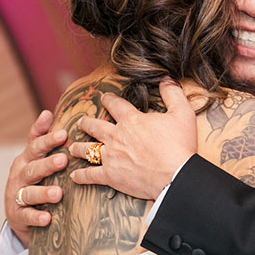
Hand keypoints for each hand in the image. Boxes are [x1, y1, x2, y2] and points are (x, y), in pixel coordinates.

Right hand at [4, 109, 68, 246]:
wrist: (18, 212)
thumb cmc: (33, 178)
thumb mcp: (35, 158)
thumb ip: (41, 137)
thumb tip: (47, 111)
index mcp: (26, 159)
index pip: (35, 147)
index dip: (47, 140)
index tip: (63, 133)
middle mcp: (19, 175)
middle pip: (33, 168)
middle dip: (47, 164)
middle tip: (63, 159)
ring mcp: (16, 195)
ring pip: (29, 193)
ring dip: (43, 192)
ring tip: (58, 193)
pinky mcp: (17, 215)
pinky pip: (27, 216)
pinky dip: (37, 217)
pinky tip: (47, 218)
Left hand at [71, 79, 197, 201]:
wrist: (175, 174)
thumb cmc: (179, 144)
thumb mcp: (182, 113)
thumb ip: (172, 93)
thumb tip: (166, 79)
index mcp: (132, 120)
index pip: (115, 105)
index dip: (109, 100)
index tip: (104, 98)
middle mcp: (116, 136)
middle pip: (95, 127)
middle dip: (86, 123)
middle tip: (81, 122)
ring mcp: (111, 156)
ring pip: (87, 150)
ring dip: (78, 148)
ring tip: (72, 147)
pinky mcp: (110, 176)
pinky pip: (90, 175)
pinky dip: (80, 176)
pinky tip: (74, 176)